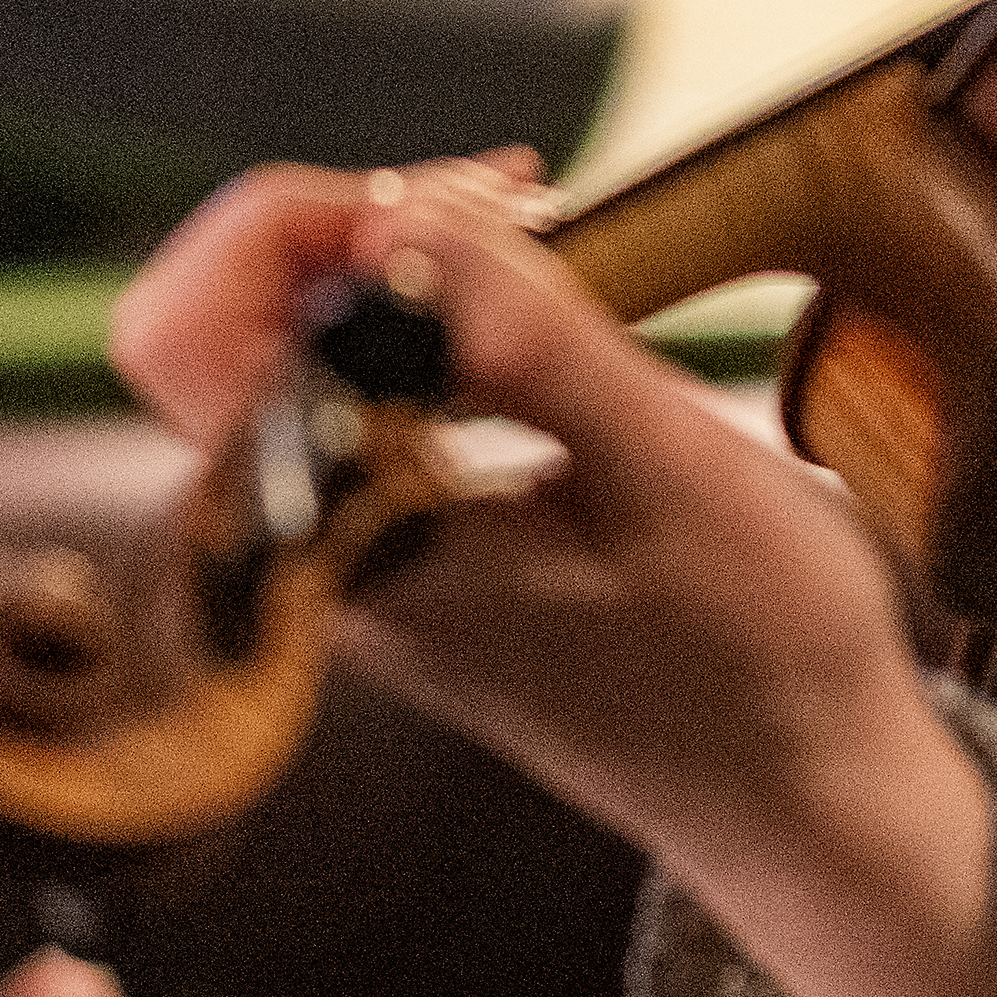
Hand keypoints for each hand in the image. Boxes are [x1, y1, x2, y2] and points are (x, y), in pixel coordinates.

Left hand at [111, 167, 996, 996]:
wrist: (801, 799)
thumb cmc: (759, 657)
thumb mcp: (674, 474)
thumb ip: (531, 343)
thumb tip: (395, 220)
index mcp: (355, 548)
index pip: (195, 336)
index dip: (302, 223)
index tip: (475, 205)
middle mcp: (323, 557)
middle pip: (217, 321)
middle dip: (346, 220)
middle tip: (515, 197)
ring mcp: (355, 554)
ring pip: (283, 346)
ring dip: (394, 256)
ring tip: (540, 223)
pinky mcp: (403, 543)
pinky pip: (352, 389)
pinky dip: (425, 312)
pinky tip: (536, 295)